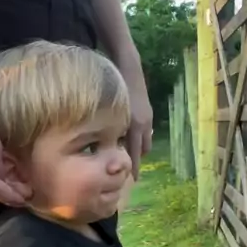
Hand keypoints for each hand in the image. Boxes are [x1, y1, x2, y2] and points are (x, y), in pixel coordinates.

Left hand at [117, 49, 152, 178]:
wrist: (128, 66)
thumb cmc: (114, 89)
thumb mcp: (108, 114)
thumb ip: (106, 131)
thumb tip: (99, 151)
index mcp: (134, 126)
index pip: (136, 153)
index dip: (135, 168)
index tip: (132, 180)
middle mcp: (144, 123)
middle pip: (143, 148)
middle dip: (136, 158)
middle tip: (125, 166)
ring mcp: (147, 116)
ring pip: (144, 139)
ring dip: (136, 146)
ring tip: (125, 152)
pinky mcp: (146, 111)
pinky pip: (143, 130)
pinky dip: (137, 135)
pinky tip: (126, 134)